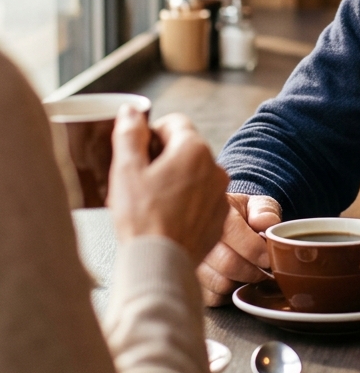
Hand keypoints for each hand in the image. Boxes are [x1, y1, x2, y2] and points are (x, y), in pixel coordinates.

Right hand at [108, 107, 228, 264]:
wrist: (159, 262)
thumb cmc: (141, 216)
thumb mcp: (126, 170)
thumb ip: (129, 134)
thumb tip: (130, 110)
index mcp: (193, 149)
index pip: (174, 123)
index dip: (152, 134)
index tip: (139, 153)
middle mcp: (215, 167)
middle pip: (186, 148)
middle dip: (164, 157)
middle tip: (140, 179)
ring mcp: (220, 193)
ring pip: (196, 174)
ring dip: (176, 179)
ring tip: (152, 201)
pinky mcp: (220, 217)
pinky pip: (203, 198)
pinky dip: (187, 201)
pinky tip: (167, 217)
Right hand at [197, 192, 281, 305]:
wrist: (218, 224)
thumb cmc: (241, 216)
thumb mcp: (255, 205)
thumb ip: (264, 210)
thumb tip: (265, 223)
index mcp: (215, 213)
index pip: (232, 232)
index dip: (254, 248)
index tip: (268, 257)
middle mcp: (197, 238)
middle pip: (228, 263)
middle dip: (253, 271)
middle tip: (265, 270)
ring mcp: (191, 261)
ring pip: (220, 283)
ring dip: (241, 282)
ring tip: (251, 273)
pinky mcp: (191, 281)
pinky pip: (212, 297)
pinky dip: (228, 294)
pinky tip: (235, 281)